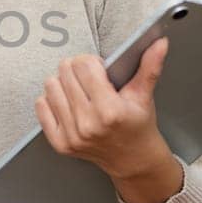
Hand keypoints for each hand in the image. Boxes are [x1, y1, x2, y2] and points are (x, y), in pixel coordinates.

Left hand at [35, 39, 178, 192]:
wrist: (133, 159)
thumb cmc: (137, 126)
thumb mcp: (144, 95)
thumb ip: (150, 66)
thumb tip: (160, 43)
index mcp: (110, 110)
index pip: (84, 65)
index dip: (92, 61)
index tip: (99, 68)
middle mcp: (88, 124)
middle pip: (65, 72)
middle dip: (77, 69)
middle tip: (89, 78)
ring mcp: (72, 136)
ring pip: (51, 86)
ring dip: (63, 83)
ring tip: (79, 90)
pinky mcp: (60, 143)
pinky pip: (41, 107)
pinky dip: (51, 100)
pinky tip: (67, 103)